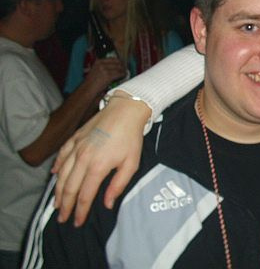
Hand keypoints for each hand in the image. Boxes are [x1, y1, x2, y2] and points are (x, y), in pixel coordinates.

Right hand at [52, 91, 149, 225]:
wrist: (125, 110)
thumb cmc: (131, 138)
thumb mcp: (131, 163)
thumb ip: (118, 185)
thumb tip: (107, 204)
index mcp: (97, 166)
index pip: (85, 195)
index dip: (80, 211)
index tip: (77, 222)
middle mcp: (82, 158)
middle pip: (69, 188)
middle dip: (64, 206)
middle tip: (62, 218)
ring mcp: (76, 147)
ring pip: (62, 174)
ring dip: (57, 191)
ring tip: (56, 204)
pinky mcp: (74, 138)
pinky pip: (61, 155)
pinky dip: (57, 167)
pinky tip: (55, 175)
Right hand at [84, 58, 126, 91]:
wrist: (87, 90)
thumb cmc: (91, 83)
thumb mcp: (96, 72)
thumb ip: (103, 68)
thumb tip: (115, 67)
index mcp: (98, 62)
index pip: (113, 59)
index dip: (119, 61)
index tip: (122, 64)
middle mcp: (101, 64)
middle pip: (117, 63)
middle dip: (122, 66)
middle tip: (125, 69)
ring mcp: (104, 69)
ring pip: (119, 68)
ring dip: (123, 71)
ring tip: (125, 73)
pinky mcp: (108, 76)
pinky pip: (119, 74)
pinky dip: (123, 75)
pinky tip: (124, 76)